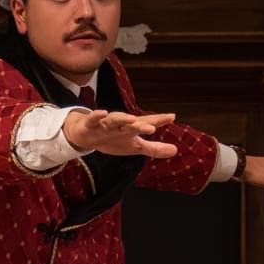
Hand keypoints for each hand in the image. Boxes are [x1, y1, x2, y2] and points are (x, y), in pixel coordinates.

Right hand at [62, 108, 177, 158]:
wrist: (87, 135)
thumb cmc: (114, 139)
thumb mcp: (135, 146)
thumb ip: (154, 149)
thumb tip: (176, 150)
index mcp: (131, 128)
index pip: (147, 123)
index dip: (159, 120)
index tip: (172, 117)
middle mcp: (121, 124)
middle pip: (132, 124)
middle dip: (141, 125)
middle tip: (151, 128)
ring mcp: (105, 124)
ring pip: (114, 120)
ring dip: (122, 119)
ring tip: (131, 119)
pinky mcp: (91, 125)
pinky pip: (94, 119)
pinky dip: (97, 116)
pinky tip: (103, 112)